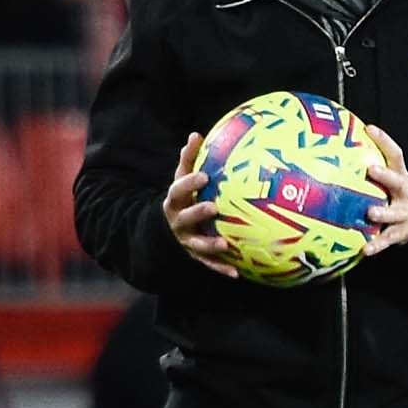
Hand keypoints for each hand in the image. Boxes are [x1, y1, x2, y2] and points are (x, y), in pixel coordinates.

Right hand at [162, 133, 240, 277]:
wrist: (170, 228)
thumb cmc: (184, 197)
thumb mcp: (182, 179)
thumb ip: (189, 160)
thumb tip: (195, 134)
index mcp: (175, 200)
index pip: (178, 189)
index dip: (189, 183)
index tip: (204, 176)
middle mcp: (178, 221)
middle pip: (184, 218)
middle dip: (197, 212)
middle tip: (214, 207)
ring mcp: (186, 240)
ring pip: (196, 245)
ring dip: (209, 245)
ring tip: (225, 244)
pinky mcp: (195, 257)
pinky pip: (209, 265)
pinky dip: (222, 269)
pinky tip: (237, 273)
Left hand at [362, 123, 407, 256]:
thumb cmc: (395, 194)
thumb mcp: (390, 178)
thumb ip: (372, 166)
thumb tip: (340, 145)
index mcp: (400, 176)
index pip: (395, 154)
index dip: (384, 141)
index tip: (369, 129)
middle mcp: (405, 193)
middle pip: (398, 182)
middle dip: (386, 176)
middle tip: (373, 170)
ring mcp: (404, 213)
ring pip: (394, 214)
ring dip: (383, 213)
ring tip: (370, 213)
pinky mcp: (401, 233)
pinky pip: (388, 239)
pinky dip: (377, 245)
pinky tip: (365, 249)